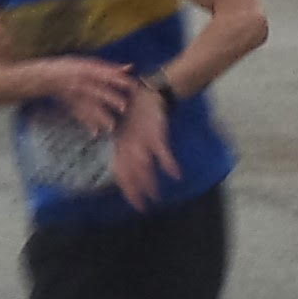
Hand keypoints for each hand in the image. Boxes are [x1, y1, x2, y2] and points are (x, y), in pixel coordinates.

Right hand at [47, 57, 136, 136]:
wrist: (45, 77)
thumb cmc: (70, 68)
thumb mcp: (89, 63)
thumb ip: (110, 67)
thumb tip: (130, 67)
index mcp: (86, 69)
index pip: (105, 74)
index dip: (119, 80)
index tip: (132, 85)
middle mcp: (81, 82)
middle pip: (97, 90)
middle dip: (110, 98)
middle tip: (123, 107)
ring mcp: (75, 94)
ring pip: (88, 105)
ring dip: (100, 116)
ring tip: (111, 126)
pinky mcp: (70, 104)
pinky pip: (79, 115)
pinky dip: (87, 124)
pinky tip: (95, 133)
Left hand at [113, 84, 179, 209]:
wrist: (147, 91)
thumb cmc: (136, 110)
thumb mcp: (126, 129)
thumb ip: (126, 146)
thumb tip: (129, 164)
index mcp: (122, 145)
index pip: (121, 172)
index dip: (127, 189)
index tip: (135, 204)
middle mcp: (129, 146)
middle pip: (130, 173)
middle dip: (135, 192)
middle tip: (142, 208)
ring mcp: (142, 140)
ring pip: (143, 166)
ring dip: (149, 183)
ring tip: (155, 197)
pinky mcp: (155, 133)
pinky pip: (162, 152)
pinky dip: (169, 163)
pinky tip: (176, 175)